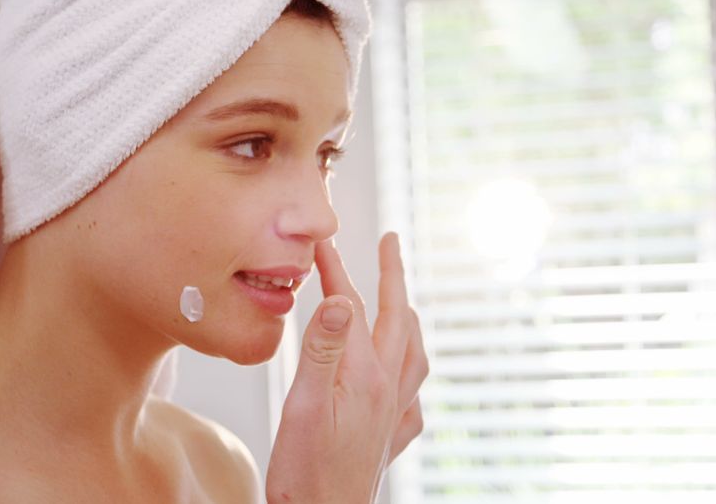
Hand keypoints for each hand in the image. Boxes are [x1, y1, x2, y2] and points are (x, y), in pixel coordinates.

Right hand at [266, 232, 429, 503]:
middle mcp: (388, 389)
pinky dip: (412, 373)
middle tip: (391, 241)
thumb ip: (322, 350)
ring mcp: (393, 414)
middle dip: (392, 275)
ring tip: (403, 300)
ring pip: (413, 353)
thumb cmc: (305, 474)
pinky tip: (405, 376)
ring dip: (408, 318)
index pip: (352, 306)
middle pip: (397, 318)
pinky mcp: (389, 437)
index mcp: (364, 376)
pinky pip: (414, 395)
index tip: (322, 240)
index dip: (336, 269)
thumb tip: (341, 300)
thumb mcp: (302, 406)